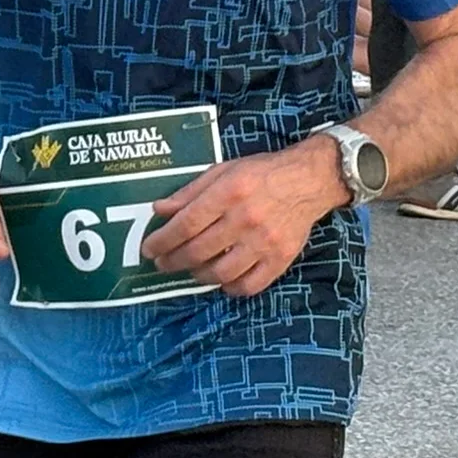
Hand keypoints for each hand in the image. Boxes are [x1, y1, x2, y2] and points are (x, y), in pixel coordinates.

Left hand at [141, 144, 347, 299]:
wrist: (309, 181)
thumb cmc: (262, 173)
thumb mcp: (223, 171)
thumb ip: (190, 192)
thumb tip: (160, 209)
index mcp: (229, 193)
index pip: (186, 223)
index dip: (163, 240)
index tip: (149, 248)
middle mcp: (246, 220)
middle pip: (199, 250)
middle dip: (173, 261)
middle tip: (162, 263)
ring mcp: (265, 243)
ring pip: (220, 272)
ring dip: (198, 275)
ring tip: (190, 268)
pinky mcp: (280, 260)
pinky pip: (249, 285)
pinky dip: (230, 287)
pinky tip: (221, 279)